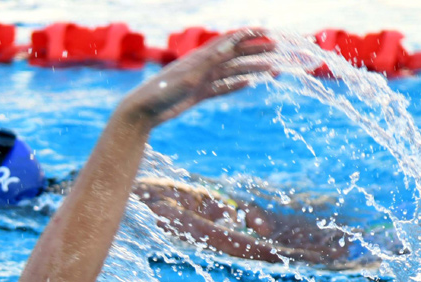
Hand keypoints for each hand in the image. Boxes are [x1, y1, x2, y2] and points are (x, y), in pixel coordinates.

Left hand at [122, 30, 274, 126]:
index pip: (230, 40)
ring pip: (232, 71)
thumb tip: (231, 45)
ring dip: (251, 68)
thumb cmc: (163, 91)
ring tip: (271, 69)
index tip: (267, 32)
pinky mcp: (199, 93)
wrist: (144, 110)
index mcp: (201, 56)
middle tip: (276, 50)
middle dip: (256, 50)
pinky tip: (249, 84)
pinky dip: (236, 85)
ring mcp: (202, 79)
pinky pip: (222, 88)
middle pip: (235, 54)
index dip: (249, 34)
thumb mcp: (189, 75)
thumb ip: (210, 60)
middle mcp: (203, 65)